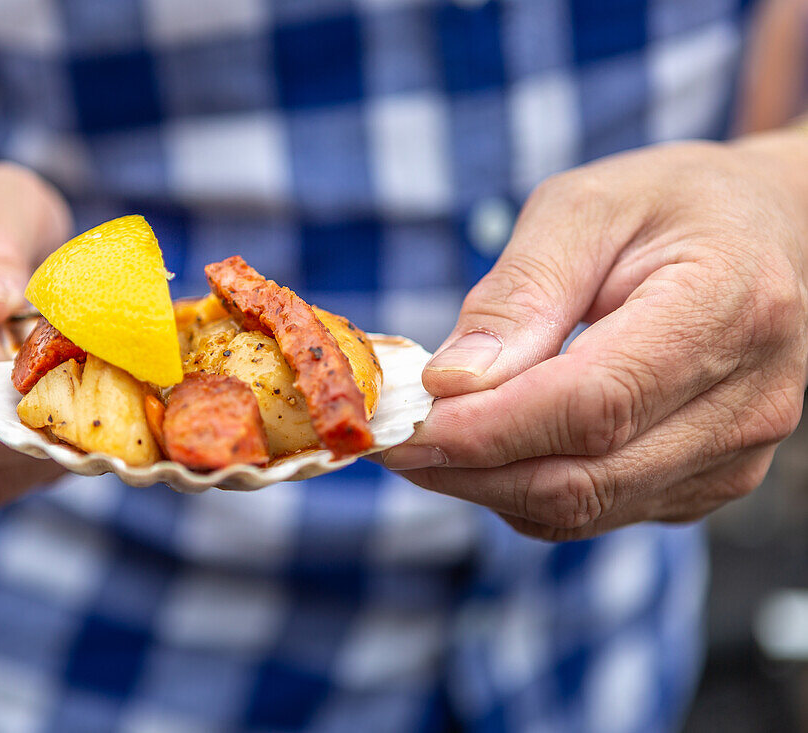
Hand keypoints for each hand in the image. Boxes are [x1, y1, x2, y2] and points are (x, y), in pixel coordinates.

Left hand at [383, 136, 807, 540]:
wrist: (764, 234)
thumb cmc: (668, 206)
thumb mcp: (585, 208)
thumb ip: (521, 293)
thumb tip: (453, 383)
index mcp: (728, 307)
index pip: (594, 404)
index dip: (488, 427)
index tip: (404, 422)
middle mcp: (750, 400)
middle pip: (585, 475)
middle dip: (469, 467)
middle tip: (391, 439)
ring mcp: (736, 455)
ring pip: (584, 507)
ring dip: (486, 485)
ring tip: (425, 440)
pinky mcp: (708, 483)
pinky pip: (597, 511)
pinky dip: (523, 491)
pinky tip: (486, 449)